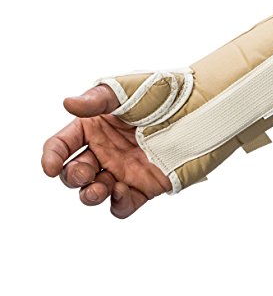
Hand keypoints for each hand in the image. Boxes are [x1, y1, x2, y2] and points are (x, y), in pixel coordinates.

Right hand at [41, 85, 171, 217]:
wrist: (198, 111)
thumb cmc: (162, 94)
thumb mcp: (126, 90)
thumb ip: (96, 100)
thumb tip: (67, 103)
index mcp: (94, 127)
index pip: (62, 145)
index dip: (51, 157)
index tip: (50, 168)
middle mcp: (105, 150)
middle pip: (74, 173)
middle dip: (73, 176)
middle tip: (87, 171)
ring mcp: (123, 170)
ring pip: (94, 193)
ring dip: (89, 196)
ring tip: (99, 189)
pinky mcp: (144, 187)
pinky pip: (122, 205)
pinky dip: (117, 204)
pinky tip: (121, 191)